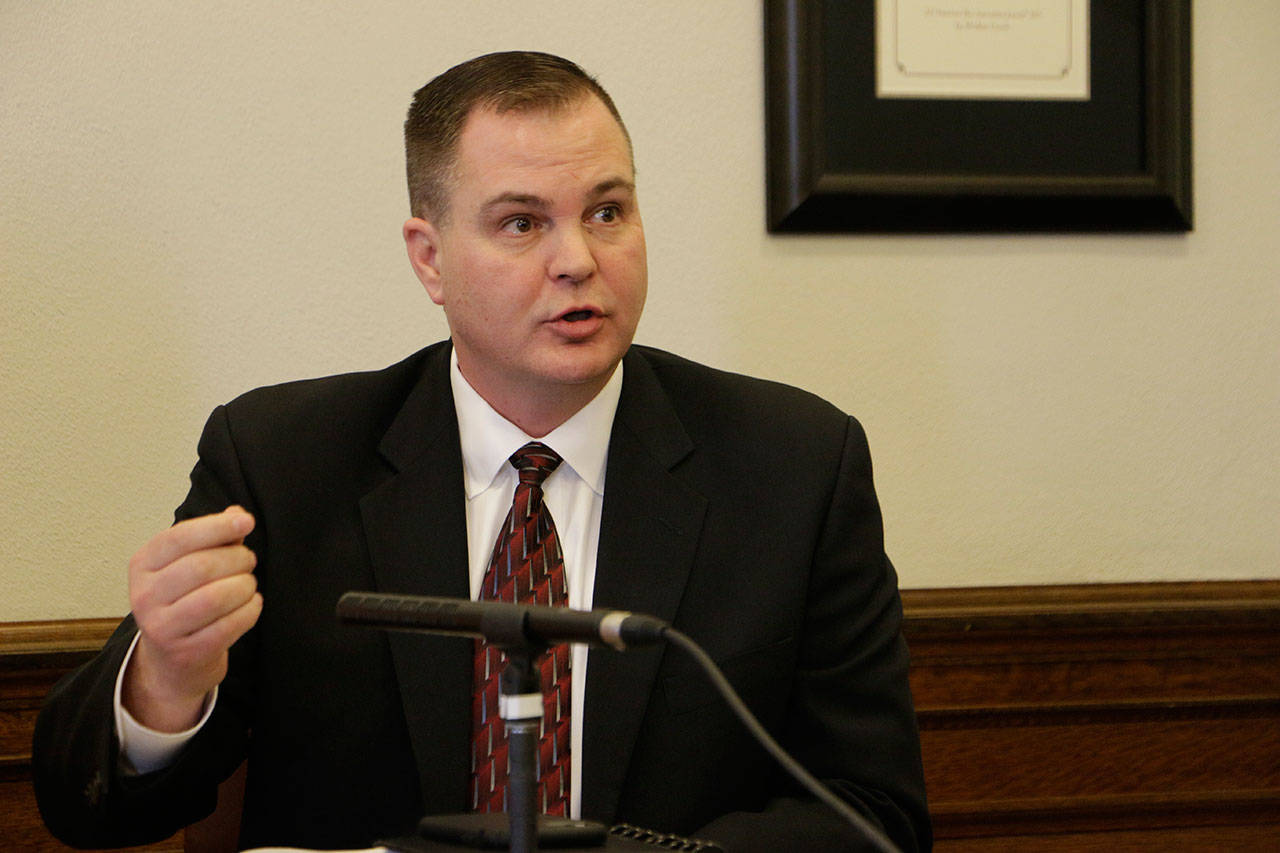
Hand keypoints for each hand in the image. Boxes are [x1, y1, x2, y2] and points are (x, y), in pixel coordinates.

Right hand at [122, 506, 262, 731]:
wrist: (173, 658)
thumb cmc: (186, 597)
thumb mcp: (190, 562)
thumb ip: (214, 536)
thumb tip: (238, 514)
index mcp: (142, 565)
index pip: (179, 538)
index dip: (217, 526)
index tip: (247, 522)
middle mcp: (144, 596)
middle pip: (202, 567)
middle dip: (238, 558)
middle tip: (249, 560)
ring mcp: (161, 628)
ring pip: (216, 598)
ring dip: (245, 586)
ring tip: (249, 584)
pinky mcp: (185, 653)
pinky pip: (228, 626)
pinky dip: (250, 610)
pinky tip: (252, 604)